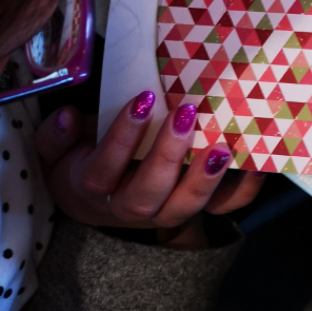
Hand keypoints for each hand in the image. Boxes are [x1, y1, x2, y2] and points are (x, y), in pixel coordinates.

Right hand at [33, 92, 262, 232]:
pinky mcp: (197, 207)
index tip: (143, 100)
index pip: (104, 171)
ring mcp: (167, 210)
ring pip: (185, 208)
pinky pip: (223, 208)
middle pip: (148, 195)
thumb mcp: (57, 150)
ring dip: (205, 179)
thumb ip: (55, 136)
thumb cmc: (84, 160)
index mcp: (95, 188)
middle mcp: (132, 206)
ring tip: (221, 146)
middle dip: (167, 156)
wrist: (102, 198)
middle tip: (185, 114)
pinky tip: (257, 162)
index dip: (122, 138)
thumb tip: (67, 117)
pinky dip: (243, 189)